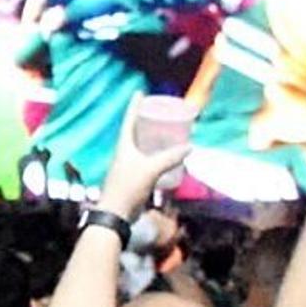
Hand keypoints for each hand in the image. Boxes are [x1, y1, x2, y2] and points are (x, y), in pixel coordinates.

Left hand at [100, 91, 197, 220]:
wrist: (115, 214)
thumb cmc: (128, 187)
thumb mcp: (151, 169)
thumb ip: (170, 157)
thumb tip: (189, 147)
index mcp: (124, 145)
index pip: (129, 120)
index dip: (134, 106)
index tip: (140, 92)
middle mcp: (124, 153)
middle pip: (135, 132)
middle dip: (146, 121)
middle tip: (158, 112)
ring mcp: (127, 166)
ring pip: (141, 147)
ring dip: (151, 139)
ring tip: (165, 132)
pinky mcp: (132, 178)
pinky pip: (145, 161)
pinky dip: (155, 155)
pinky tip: (165, 158)